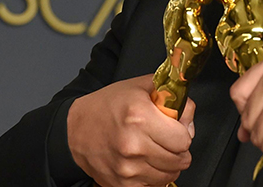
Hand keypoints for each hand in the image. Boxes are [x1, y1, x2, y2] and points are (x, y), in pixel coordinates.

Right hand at [67, 75, 194, 186]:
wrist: (74, 131)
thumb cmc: (106, 107)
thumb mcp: (140, 87)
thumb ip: (172, 96)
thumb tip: (188, 117)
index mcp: (140, 117)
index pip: (184, 139)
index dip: (183, 132)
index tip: (175, 128)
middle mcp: (134, 145)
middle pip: (180, 159)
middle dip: (178, 149)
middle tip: (167, 139)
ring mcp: (127, 168)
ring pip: (170, 175)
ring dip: (168, 164)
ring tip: (155, 150)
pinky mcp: (122, 184)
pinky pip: (154, 186)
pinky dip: (154, 176)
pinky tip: (145, 162)